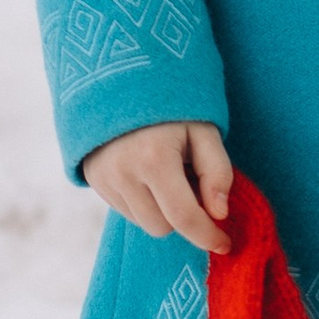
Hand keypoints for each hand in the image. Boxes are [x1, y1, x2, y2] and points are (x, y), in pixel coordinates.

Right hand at [82, 118, 234, 253]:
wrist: (119, 74)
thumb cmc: (171, 103)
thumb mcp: (204, 129)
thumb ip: (217, 172)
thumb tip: (219, 214)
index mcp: (154, 159)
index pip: (184, 218)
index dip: (208, 237)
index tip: (225, 244)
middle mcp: (123, 174)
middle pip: (163, 227)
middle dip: (183, 216)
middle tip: (192, 183)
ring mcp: (103, 179)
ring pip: (143, 223)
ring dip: (162, 211)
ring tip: (169, 173)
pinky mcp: (93, 179)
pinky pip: (125, 210)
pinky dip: (143, 202)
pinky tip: (148, 173)